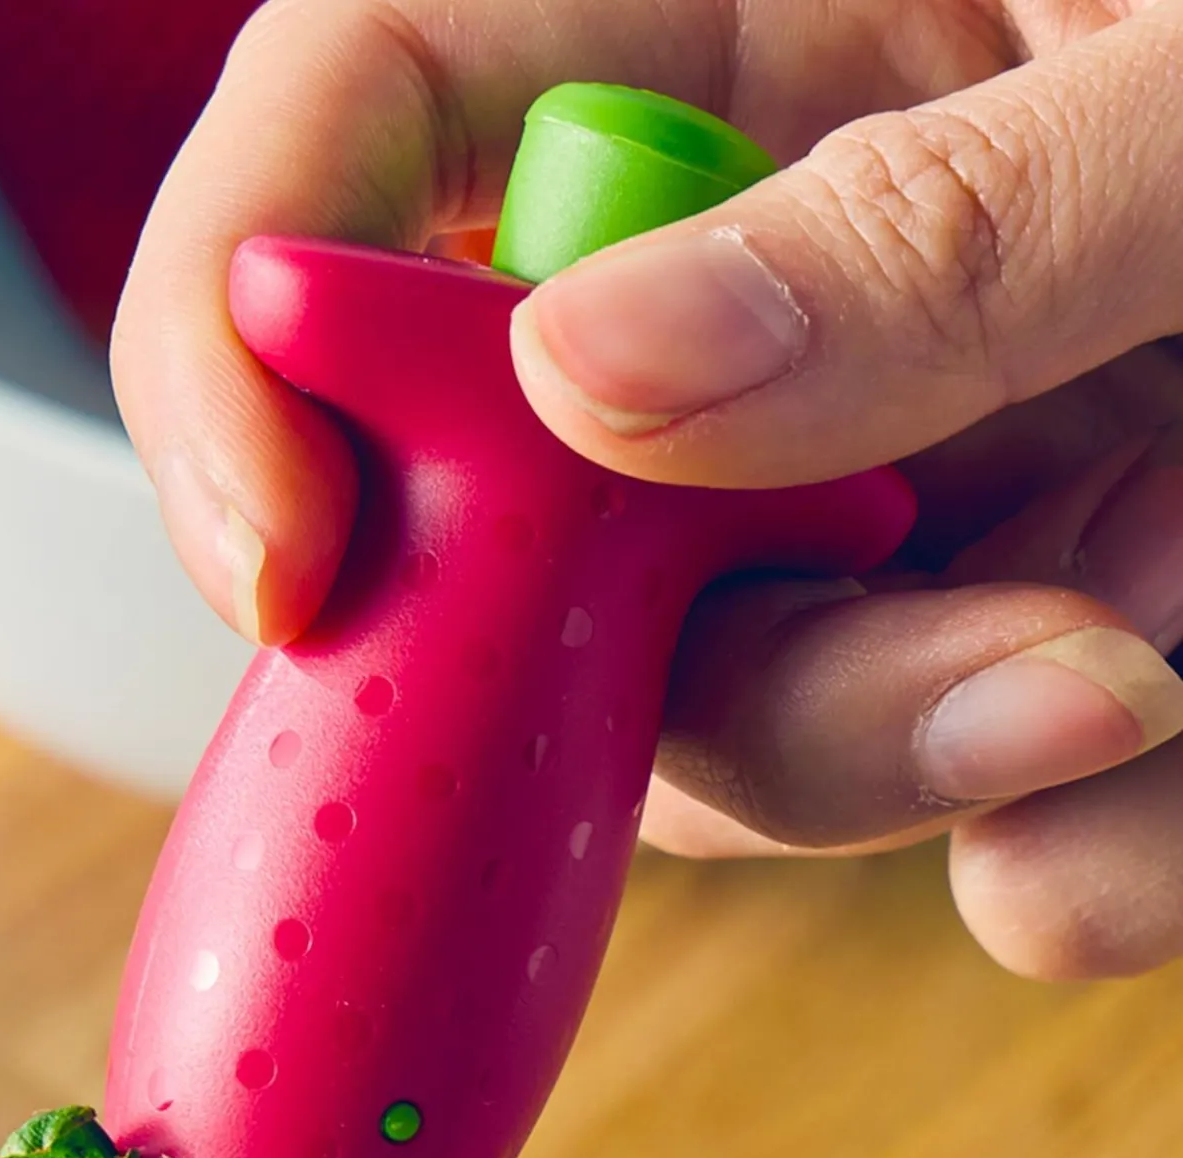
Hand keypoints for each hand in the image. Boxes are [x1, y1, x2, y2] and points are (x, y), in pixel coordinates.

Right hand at [113, 0, 1182, 978]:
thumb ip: (942, 213)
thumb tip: (596, 386)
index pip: (337, 146)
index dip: (241, 360)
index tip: (292, 577)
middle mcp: (759, 252)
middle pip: (515, 520)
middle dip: (666, 676)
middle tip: (981, 691)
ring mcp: (877, 452)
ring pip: (719, 707)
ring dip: (918, 762)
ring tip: (1160, 687)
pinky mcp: (1013, 593)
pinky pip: (937, 788)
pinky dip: (1077, 838)